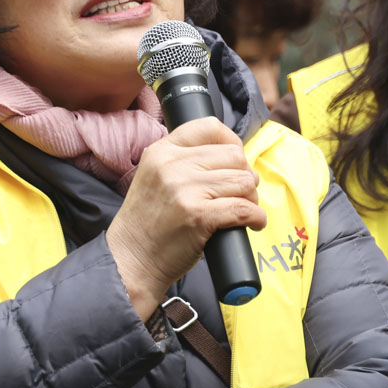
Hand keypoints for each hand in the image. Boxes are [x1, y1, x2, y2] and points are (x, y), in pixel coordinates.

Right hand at [107, 117, 266, 319]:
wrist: (131, 260)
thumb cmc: (148, 223)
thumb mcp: (155, 177)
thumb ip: (183, 162)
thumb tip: (234, 156)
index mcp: (162, 151)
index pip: (209, 126)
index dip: (232, 143)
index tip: (235, 163)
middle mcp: (172, 165)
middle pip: (234, 156)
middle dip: (244, 175)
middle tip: (239, 194)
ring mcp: (185, 189)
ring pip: (244, 181)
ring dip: (251, 198)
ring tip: (242, 210)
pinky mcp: (198, 216)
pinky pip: (244, 209)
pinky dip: (256, 218)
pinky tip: (252, 224)